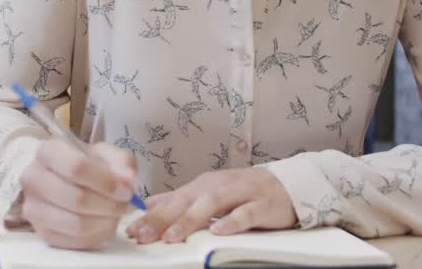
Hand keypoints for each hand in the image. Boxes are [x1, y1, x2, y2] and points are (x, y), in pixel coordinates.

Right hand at [19, 139, 138, 249]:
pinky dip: (96, 236)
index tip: (126, 191)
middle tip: (127, 205)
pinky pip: (75, 242)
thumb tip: (128, 183)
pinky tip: (103, 223)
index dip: (106, 183)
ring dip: (105, 222)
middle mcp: (33, 179)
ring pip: (76, 224)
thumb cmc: (89, 165)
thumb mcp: (108, 154)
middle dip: (110, 205)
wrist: (69, 180)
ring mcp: (33, 208)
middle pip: (77, 199)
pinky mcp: (41, 233)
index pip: (76, 168)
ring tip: (116, 214)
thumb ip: (122, 163)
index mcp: (47, 151)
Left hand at [125, 166, 295, 243]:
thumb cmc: (246, 192)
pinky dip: (231, 222)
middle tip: (143, 235)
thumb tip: (149, 202)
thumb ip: (180, 199)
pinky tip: (218, 231)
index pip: (172, 201)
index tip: (132, 230)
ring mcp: (241, 193)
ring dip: (190, 220)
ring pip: (211, 205)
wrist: (289, 184)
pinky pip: (245, 213)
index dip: (150, 216)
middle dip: (162, 219)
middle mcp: (218, 186)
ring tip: (173, 236)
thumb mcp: (210, 192)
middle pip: (186, 201)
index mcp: (203, 186)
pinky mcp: (262, 204)